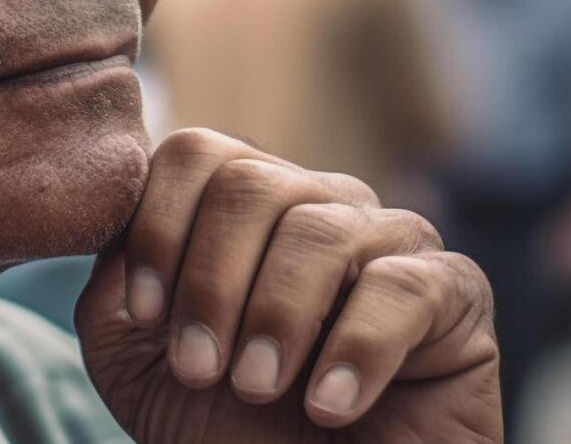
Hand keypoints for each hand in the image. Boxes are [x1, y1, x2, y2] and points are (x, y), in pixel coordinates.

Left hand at [76, 129, 500, 442]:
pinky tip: (329, 406)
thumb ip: (115, 279)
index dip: (159, 227)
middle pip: (251, 182)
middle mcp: (318, 205)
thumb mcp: (134, 357)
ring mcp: (390, 242)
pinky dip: (357, 348)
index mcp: (243, 210)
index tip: (145, 313)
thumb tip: (122, 215)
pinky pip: (405, 285)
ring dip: (276, 318)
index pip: (196, 154)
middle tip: (203, 370)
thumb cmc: (225, 432)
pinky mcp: (455, 294)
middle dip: (211, 283)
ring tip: (260, 389)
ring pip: (321, 227)